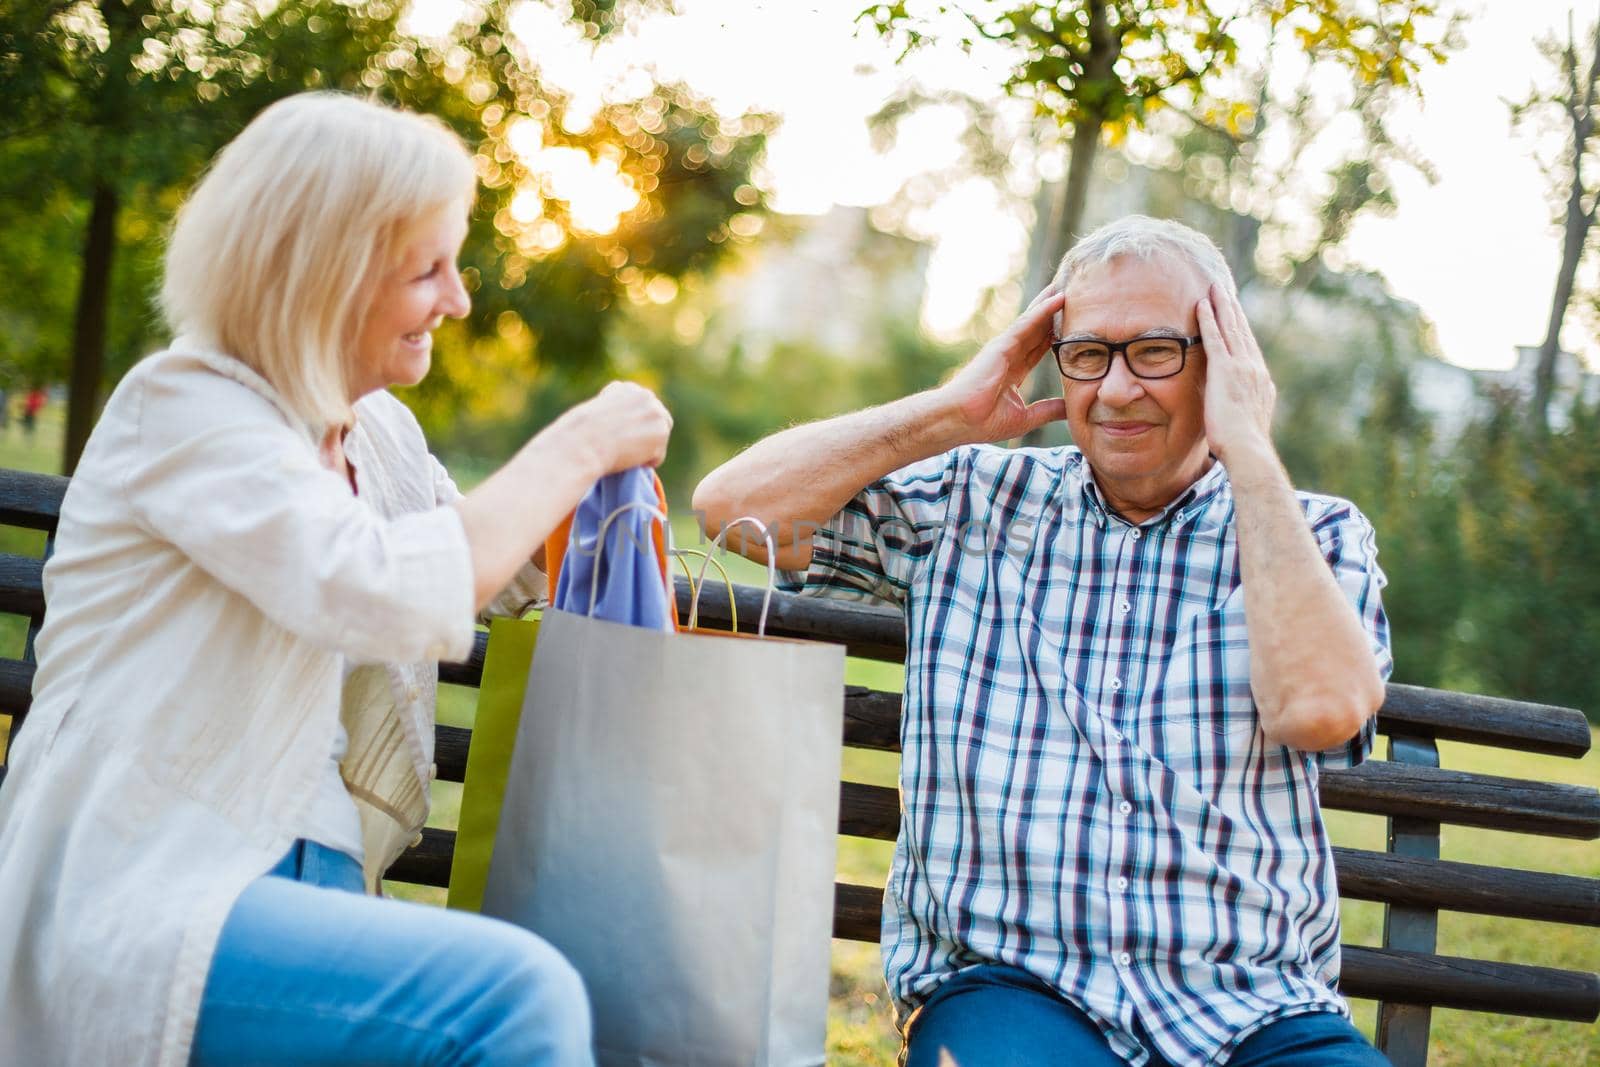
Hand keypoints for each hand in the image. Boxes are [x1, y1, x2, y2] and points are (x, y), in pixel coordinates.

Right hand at [565, 381, 672, 474]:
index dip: (633, 425)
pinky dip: (646, 463)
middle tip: (628, 450)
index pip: (642, 408)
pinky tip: (628, 461)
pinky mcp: (661, 434)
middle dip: (648, 435)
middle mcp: (646, 396)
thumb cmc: (581, 434)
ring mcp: (656, 414)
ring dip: (647, 450)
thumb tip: (629, 427)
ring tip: (624, 455)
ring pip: (660, 439)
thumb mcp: (597, 413)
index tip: (620, 436)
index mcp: (628, 388)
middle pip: (659, 420)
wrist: (584, 443)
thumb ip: (617, 413)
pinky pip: (658, 456)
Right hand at [936, 285, 1067, 443]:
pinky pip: (1026, 323)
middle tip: (1078, 293)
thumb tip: (1071, 409)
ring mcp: (1005, 348)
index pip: (1041, 346)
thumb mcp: (1026, 418)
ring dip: (1052, 302)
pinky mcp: (1001, 345)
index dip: (1058, 333)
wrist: (960, 421)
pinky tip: (1059, 299)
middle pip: (1038, 327)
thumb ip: (1048, 410)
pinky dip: (1043, 310)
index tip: (1078, 321)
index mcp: (1014, 370)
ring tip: (1072, 285)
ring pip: (1034, 319)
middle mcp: (1010, 354)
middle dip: (1056, 311)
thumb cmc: (983, 422)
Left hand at [1197, 284, 1275, 462]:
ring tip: (1214, 288)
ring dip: (1222, 306)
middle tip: (1224, 290)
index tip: (1235, 313)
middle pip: (1242, 331)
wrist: (1247, 448)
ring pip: (1230, 329)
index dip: (1241, 328)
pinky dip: (1208, 320)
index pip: (1249, 347)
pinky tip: (1201, 305)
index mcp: (1260, 380)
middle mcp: (1254, 368)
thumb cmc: (1243, 445)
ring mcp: (1241, 367)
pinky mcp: (1225, 370)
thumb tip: (1236, 408)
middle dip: (1233, 310)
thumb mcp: (1246, 421)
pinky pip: (1215, 339)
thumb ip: (1242, 408)